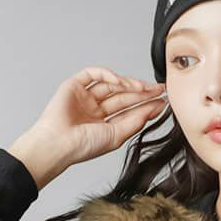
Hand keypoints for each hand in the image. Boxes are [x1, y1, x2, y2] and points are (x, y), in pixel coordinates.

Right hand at [19, 67, 168, 177]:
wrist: (58, 143)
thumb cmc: (82, 146)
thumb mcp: (116, 136)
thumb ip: (135, 122)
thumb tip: (153, 110)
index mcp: (104, 124)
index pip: (128, 111)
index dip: (145, 105)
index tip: (162, 101)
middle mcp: (95, 110)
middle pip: (122, 96)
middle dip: (141, 92)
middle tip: (158, 90)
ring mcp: (85, 97)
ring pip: (110, 84)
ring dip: (128, 84)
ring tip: (143, 88)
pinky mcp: (75, 85)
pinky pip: (93, 74)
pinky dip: (107, 74)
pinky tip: (120, 81)